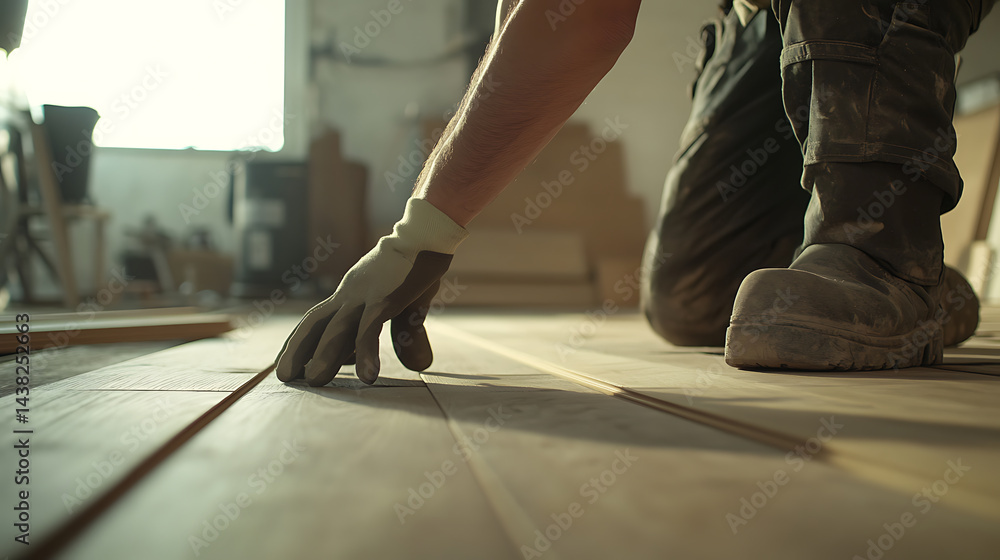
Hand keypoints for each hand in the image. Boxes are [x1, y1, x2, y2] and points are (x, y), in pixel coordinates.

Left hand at [275, 198, 467, 385]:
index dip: (301, 339)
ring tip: (314, 382)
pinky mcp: (384, 298)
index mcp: (352, 293)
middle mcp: (351, 293)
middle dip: (298, 349)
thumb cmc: (418, 266)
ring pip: (336, 329)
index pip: (318, 318)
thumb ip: (409, 335)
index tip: (288, 361)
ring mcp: (365, 295)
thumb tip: (418, 366)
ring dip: (324, 356)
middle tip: (286, 377)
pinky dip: (366, 353)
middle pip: (316, 323)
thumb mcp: (412, 305)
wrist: (429, 235)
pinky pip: (370, 329)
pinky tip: (367, 377)